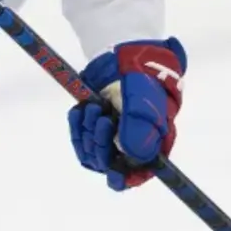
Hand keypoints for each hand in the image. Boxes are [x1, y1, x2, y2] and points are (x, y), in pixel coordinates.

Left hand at [68, 37, 185, 190]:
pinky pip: (79, 139)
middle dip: (102, 144)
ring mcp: (111, 134)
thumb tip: (130, 155)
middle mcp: (132, 142)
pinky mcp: (94, 124)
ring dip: (88, 132)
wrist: (123, 53)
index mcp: (153, 141)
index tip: (113, 175)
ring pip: (92, 152)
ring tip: (93, 107)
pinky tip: (79, 109)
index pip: (140, 172)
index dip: (126, 177)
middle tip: (102, 120)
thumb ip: (139, 128)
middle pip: (110, 164)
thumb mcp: (144, 102)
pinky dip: (76, 127)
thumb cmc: (142, 77)